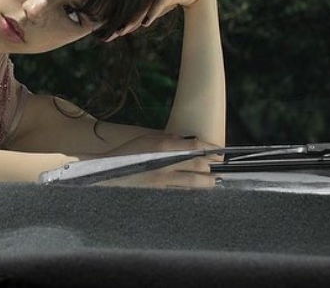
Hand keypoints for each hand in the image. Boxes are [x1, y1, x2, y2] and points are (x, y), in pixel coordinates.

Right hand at [92, 132, 220, 188]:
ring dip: (207, 181)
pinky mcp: (160, 190)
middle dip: (212, 166)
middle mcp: (165, 162)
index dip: (210, 148)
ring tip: (215, 181)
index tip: (220, 151)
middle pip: (198, 165)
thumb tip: (190, 143)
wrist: (109, 170)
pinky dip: (192, 189)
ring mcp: (163, 178)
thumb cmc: (128, 152)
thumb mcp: (149, 139)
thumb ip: (170, 140)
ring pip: (193, 182)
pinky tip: (197, 189)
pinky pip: (181, 190)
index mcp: (163, 146)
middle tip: (221, 166)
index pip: (194, 147)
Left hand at [106, 0, 213, 40]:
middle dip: (121, 27)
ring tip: (121, 31)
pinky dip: (152, 12)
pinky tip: (146, 22)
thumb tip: (141, 23)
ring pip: (143, 9)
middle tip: (107, 38)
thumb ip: (152, 12)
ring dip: (132, 21)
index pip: (130, 17)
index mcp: (146, 3)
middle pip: (133, 15)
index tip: (106, 38)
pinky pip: (159, 2)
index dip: (118, 27)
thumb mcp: (163, 4)